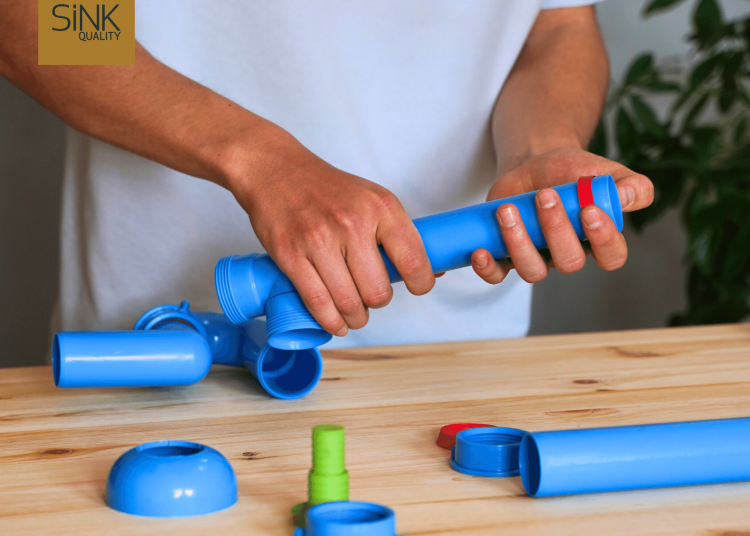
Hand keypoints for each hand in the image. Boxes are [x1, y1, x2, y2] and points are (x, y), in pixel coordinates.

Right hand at [225, 127, 434, 336]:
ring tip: (354, 314)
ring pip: (349, 303)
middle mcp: (352, 223)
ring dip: (355, 317)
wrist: (276, 170)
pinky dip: (330, 321)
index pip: (413, 261)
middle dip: (378, 302)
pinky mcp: (291, 255)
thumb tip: (431, 269)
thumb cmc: (327, 188)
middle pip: (378, 291)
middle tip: (372, 297)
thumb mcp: (372, 198)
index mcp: (381, 207)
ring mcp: (319, 240)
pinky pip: (318, 302)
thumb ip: (397, 232)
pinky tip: (336, 322)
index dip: (420, 284)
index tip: (416, 287)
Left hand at [471, 147, 653, 283]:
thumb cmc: (571, 171)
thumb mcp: (602, 171)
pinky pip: (499, 275)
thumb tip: (632, 195)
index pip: (611, 256)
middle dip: (556, 230)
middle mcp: (567, 253)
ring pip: (532, 270)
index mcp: (597, 239)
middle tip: (545, 195)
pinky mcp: (506, 255)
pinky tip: (480, 252)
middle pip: (569, 262)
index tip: (590, 212)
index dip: (603, 240)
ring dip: (519, 244)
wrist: (533, 163)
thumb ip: (628, 184)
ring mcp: (536, 256)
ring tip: (508, 211)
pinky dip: (488, 269)